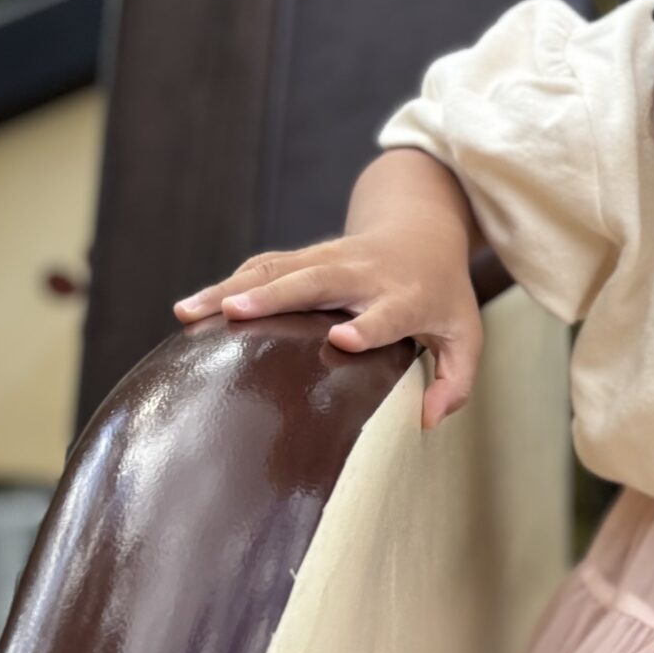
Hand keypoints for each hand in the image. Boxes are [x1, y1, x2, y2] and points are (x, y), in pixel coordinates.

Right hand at [173, 235, 482, 428]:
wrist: (421, 231)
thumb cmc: (441, 297)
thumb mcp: (465, 337)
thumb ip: (455, 382)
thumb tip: (427, 421)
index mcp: (407, 299)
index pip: (386, 316)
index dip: (367, 328)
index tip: (342, 339)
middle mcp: (364, 275)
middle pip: (316, 282)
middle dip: (275, 296)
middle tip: (235, 313)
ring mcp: (330, 260)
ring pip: (277, 269)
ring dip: (231, 288)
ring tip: (188, 312)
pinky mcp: (305, 257)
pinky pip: (264, 267)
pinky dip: (228, 282)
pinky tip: (194, 306)